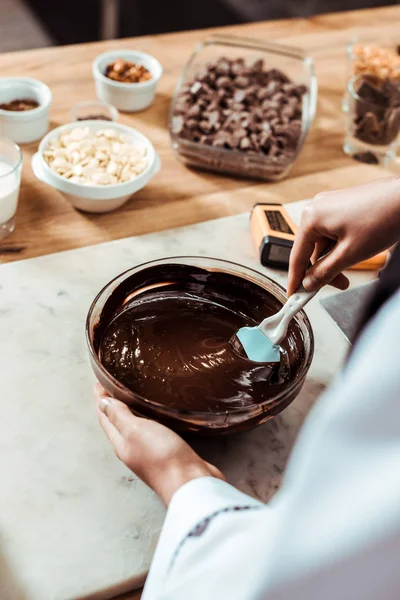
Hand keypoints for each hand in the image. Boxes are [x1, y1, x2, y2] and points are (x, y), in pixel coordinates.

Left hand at [95, 384, 224, 505]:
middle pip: (117, 424)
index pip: (105, 418)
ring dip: (131, 412)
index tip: (99, 382)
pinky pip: (153, 431)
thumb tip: (103, 403)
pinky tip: (157, 415)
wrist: (190, 482)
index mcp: (121, 443)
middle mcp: (133, 449)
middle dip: (113, 405)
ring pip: (135, 428)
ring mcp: (150, 451)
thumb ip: (119, 416)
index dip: (101, 400)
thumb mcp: (135, 430)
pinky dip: (149, 420)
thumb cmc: (161, 456)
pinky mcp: (168, 451)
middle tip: (113, 386)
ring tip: (133, 396)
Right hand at [287, 177, 399, 295]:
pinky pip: (334, 232)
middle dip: (324, 269)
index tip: (294, 295)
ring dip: (335, 258)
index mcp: (312, 217)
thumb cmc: (382, 218)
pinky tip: (354, 252)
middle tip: (339, 285)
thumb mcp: (350, 254)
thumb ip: (325, 272)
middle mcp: (317, 207)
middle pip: (312, 249)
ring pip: (325, 242)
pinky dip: (341, 246)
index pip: (297, 256)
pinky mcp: (343, 205)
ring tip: (352, 267)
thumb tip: (309, 283)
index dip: (296, 279)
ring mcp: (330, 204)